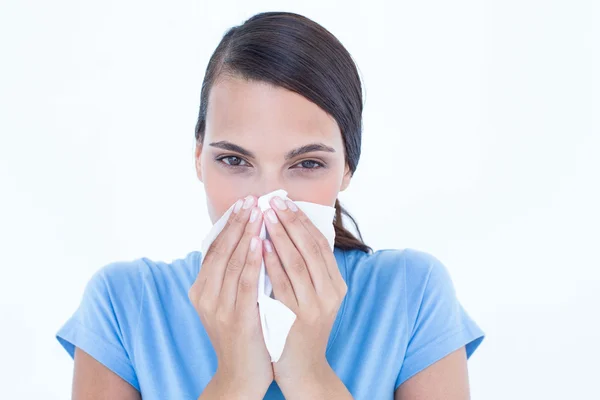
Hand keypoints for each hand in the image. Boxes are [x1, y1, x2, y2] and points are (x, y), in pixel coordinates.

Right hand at [188, 195, 272, 397]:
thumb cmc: (241, 334)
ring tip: (257, 211)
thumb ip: (232, 276)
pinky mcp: (236, 318)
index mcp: (201, 290)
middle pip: (220, 250)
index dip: (228, 224)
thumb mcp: (230, 302)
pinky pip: (244, 283)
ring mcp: (218, 307)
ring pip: (231, 262)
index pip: (214, 249)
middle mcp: (205, 295)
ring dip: (245, 233)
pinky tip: (260, 241)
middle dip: (237, 222)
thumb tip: (246, 243)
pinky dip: (251, 260)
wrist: (240, 376)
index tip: (243, 203)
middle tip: (251, 198)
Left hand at [261, 196, 347, 386]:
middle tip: (273, 201)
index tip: (287, 202)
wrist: (304, 371)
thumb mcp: (315, 299)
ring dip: (281, 236)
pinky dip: (272, 263)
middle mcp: (330, 294)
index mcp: (336, 286)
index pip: (321, 245)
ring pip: (297, 263)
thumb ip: (310, 272)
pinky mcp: (296, 319)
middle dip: (291, 222)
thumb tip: (293, 235)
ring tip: (265, 215)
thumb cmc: (303, 330)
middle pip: (310, 249)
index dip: (303, 221)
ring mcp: (315, 307)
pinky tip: (261, 246)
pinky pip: (282, 285)